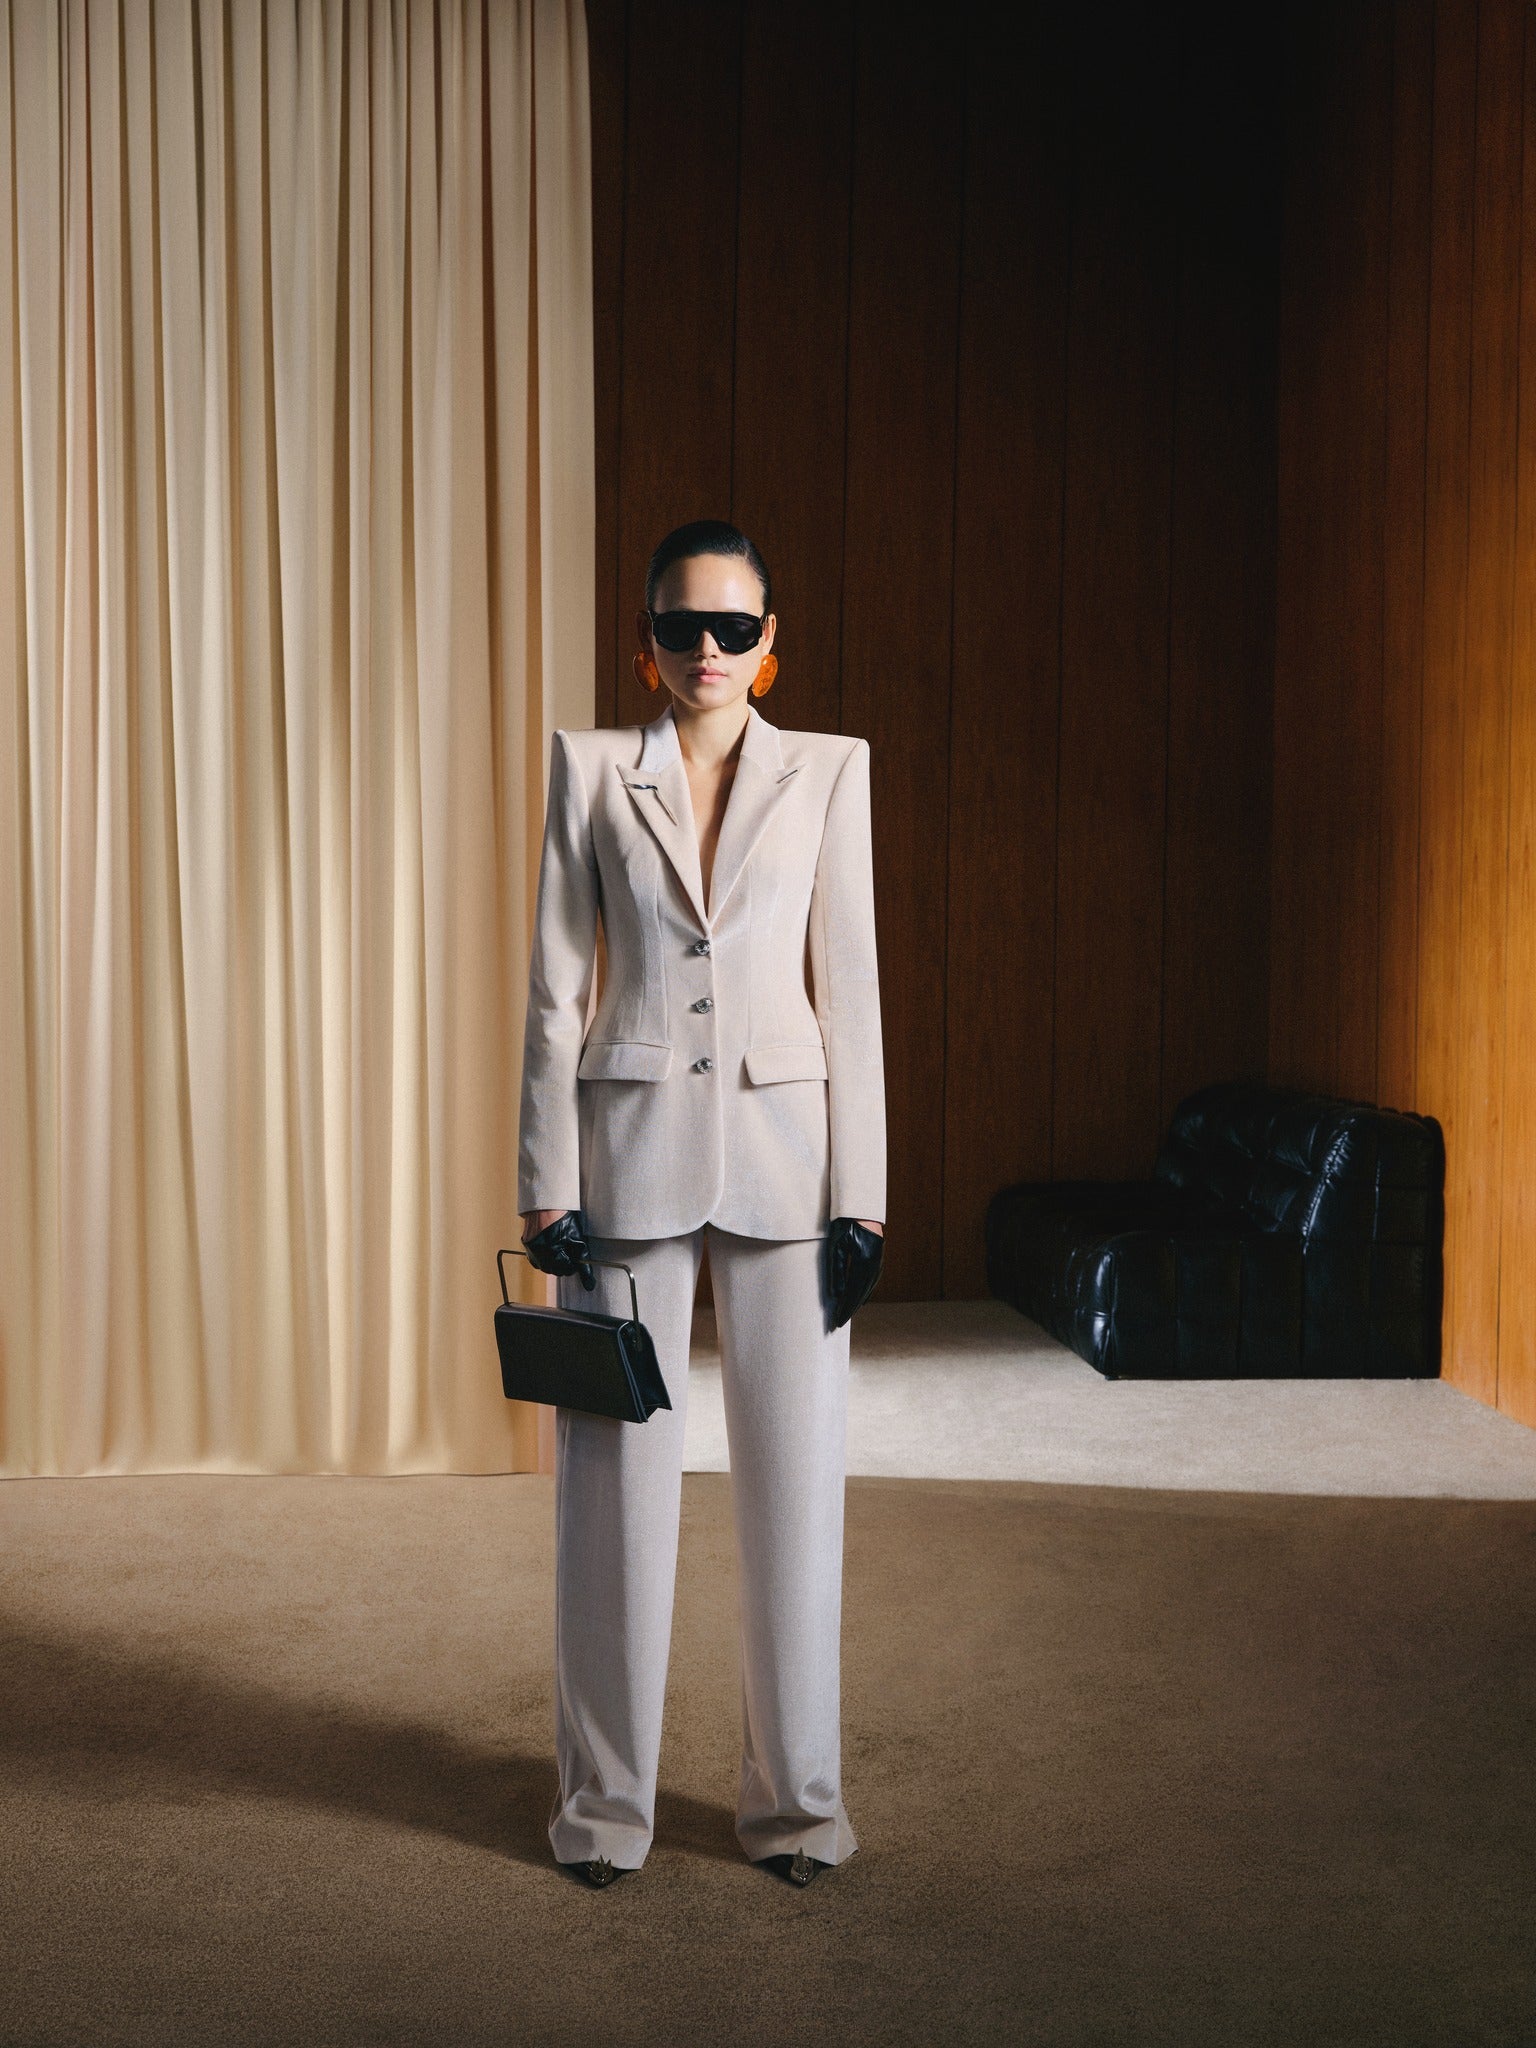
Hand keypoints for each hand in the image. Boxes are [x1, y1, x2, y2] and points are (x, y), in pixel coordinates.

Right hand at [520, 1208, 595, 1290]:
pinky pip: (536, 1256)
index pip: (566, 1271)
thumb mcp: (578, 1240)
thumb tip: (590, 1285)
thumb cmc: (564, 1218)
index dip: (574, 1263)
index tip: (576, 1254)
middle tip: (569, 1248)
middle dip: (563, 1262)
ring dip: (553, 1259)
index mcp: (554, 1256)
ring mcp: (531, 1250)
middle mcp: (540, 1256)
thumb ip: (584, 1263)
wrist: (547, 1202)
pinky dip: (543, 1254)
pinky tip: (550, 1244)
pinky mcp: (527, 1244)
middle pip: (554, 1270)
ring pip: (544, 1265)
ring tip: (560, 1245)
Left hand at [825, 1215, 884, 1329]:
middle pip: (862, 1293)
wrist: (860, 1207)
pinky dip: (864, 1293)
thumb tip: (836, 1294)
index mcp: (864, 1261)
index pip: (853, 1291)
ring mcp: (878, 1262)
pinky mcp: (878, 1260)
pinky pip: (871, 1282)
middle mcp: (875, 1264)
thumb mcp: (836, 1245)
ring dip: (857, 1302)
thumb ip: (836, 1270)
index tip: (837, 1321)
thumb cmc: (844, 1223)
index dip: (845, 1308)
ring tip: (845, 1314)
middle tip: (838, 1324)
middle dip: (850, 1309)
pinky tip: (858, 1299)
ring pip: (868, 1289)